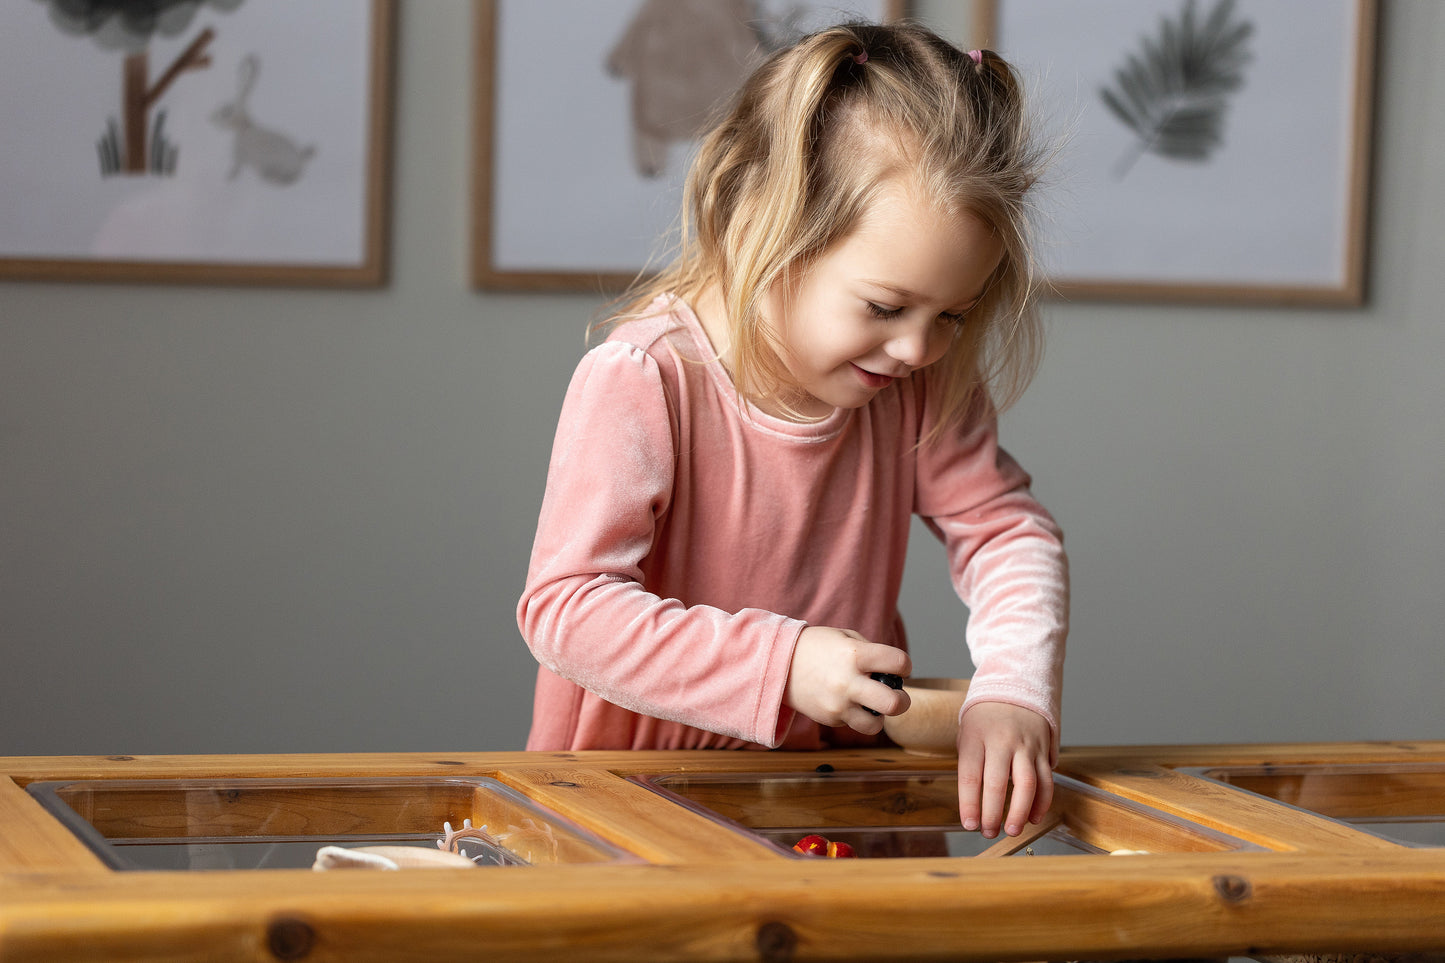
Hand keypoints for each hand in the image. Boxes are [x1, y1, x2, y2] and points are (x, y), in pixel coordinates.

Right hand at [784, 627, 910, 734]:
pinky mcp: (830, 719)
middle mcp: (848, 682)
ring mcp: (838, 704)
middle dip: (903, 700)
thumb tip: (894, 673)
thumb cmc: (817, 647)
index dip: (904, 665)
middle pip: (894, 703)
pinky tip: (846, 702)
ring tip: (873, 706)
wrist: (779, 664)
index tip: (899, 667)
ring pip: (876, 725)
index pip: (899, 662)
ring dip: (880, 716)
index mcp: (855, 654)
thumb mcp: (846, 637)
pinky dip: (856, 715)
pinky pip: (854, 724)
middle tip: (898, 696)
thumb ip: (872, 652)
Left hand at [956, 702, 1053, 838]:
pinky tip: (1033, 817)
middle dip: (992, 813)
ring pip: (1027, 784)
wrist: (1015, 688)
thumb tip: (974, 806)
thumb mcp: (967, 733)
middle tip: (989, 833)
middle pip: (997, 783)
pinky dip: (1042, 802)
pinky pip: (1046, 780)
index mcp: (976, 737)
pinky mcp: (1043, 750)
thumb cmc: (984, 719)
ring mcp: (1025, 745)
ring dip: (1020, 812)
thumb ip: (970, 765)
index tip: (969, 825)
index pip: (970, 776)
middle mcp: (1001, 741)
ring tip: (1011, 830)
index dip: (969, 804)